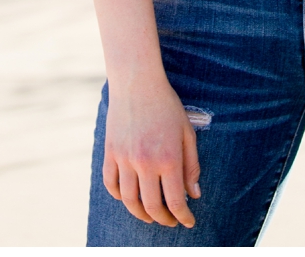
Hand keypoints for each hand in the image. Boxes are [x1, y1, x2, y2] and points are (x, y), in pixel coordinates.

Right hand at [101, 70, 200, 227]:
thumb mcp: (187, 134)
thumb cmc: (166, 106)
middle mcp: (145, 162)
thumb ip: (191, 166)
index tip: (188, 221)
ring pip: (129, 199)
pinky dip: (119, 195)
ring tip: (149, 215)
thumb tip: (193, 195)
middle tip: (170, 221)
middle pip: (151, 206)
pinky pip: (111, 183)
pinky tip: (129, 197)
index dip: (183, 217)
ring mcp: (124, 158)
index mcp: (168, 159)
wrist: (137, 82)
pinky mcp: (110, 151)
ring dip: (140, 213)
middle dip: (163, 219)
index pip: (175, 201)